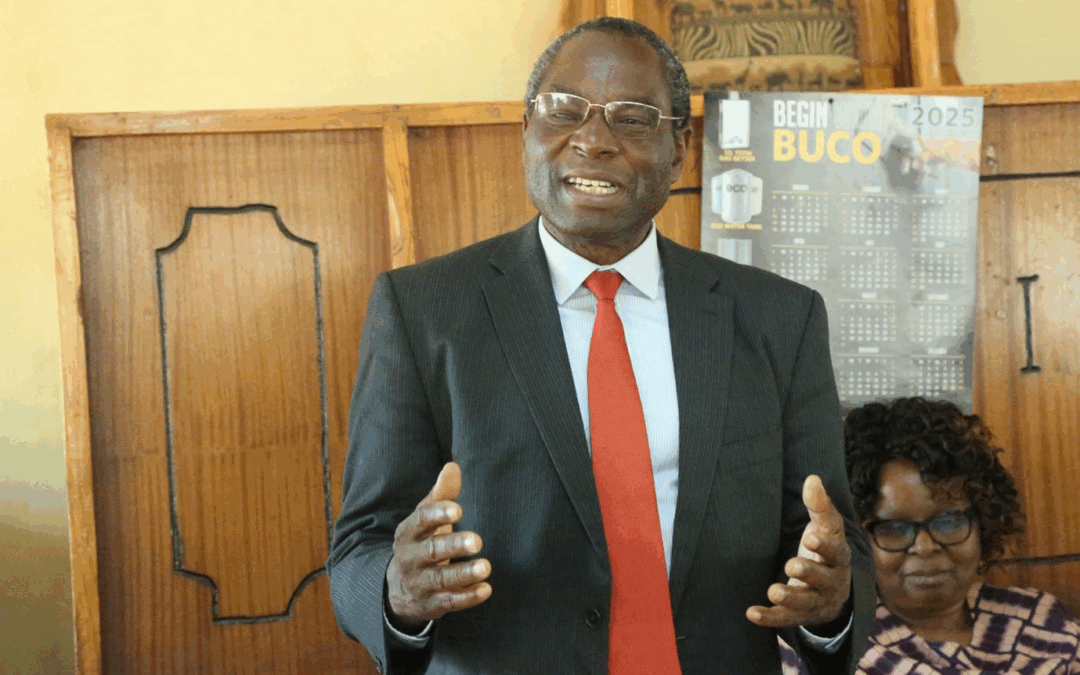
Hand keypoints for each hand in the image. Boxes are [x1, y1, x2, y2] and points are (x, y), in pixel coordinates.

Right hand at [385, 462, 491, 630]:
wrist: (399, 589)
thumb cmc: (421, 542)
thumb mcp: (425, 519)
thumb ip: (441, 494)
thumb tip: (453, 466)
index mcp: (408, 533)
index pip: (420, 521)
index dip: (438, 515)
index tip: (458, 510)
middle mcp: (411, 558)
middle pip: (431, 551)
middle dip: (453, 546)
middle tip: (478, 540)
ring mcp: (419, 583)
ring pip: (441, 579)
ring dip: (464, 574)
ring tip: (486, 567)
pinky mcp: (431, 603)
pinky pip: (449, 601)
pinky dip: (467, 597)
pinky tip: (486, 590)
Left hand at [746, 474, 850, 628]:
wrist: (832, 592)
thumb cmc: (824, 551)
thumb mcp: (825, 529)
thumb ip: (819, 506)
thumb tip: (812, 478)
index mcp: (838, 557)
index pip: (836, 551)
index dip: (825, 545)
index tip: (811, 537)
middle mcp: (831, 582)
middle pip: (823, 579)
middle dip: (809, 572)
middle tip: (792, 564)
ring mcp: (816, 601)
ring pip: (806, 603)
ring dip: (790, 597)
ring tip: (773, 590)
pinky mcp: (799, 615)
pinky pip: (785, 619)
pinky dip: (769, 617)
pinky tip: (752, 613)